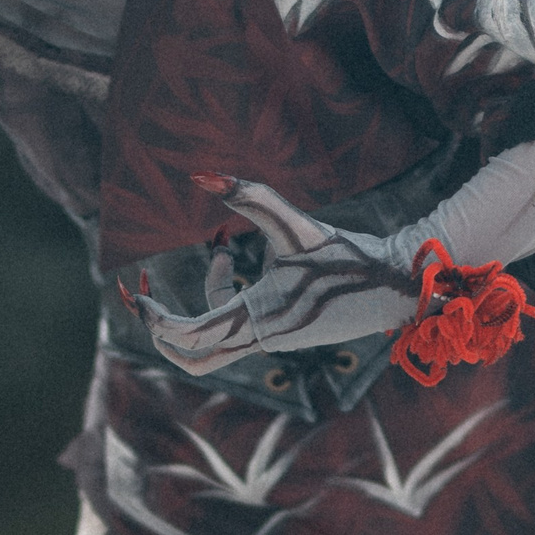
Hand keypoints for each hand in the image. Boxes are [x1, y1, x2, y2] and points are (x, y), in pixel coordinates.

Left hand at [134, 177, 415, 374]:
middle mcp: (261, 338)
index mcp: (258, 318)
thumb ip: (252, 196)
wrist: (397, 286)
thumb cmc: (351, 257)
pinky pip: (234, 329)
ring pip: (213, 342)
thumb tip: (201, 174)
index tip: (138, 293)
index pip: (189, 336)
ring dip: (198, 306)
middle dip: (162, 331)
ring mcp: (271, 342)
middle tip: (146, 294)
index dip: (156, 320)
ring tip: (219, 253)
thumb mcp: (297, 224)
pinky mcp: (282, 336)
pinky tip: (230, 258)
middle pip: (192, 359)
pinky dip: (222, 299)